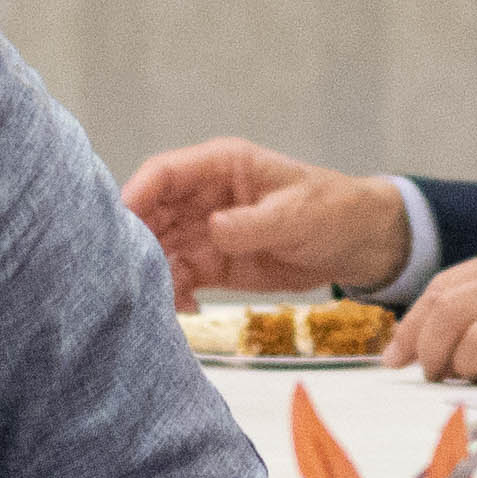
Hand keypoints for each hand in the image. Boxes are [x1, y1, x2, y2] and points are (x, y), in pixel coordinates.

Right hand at [119, 138, 415, 303]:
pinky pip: (179, 277)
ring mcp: (204, 231)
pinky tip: (182, 311)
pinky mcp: (212, 263)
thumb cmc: (331, 210)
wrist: (357, 245)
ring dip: (152, 272)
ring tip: (154, 299)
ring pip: (159, 248)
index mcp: (221, 166)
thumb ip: (254, 223)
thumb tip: (212, 229)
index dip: (137, 193)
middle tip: (128, 273)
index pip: (165, 173)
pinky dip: (173, 294)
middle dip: (136, 241)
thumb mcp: (297, 214)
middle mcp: (203, 196)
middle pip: (152, 213)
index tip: (119, 222)